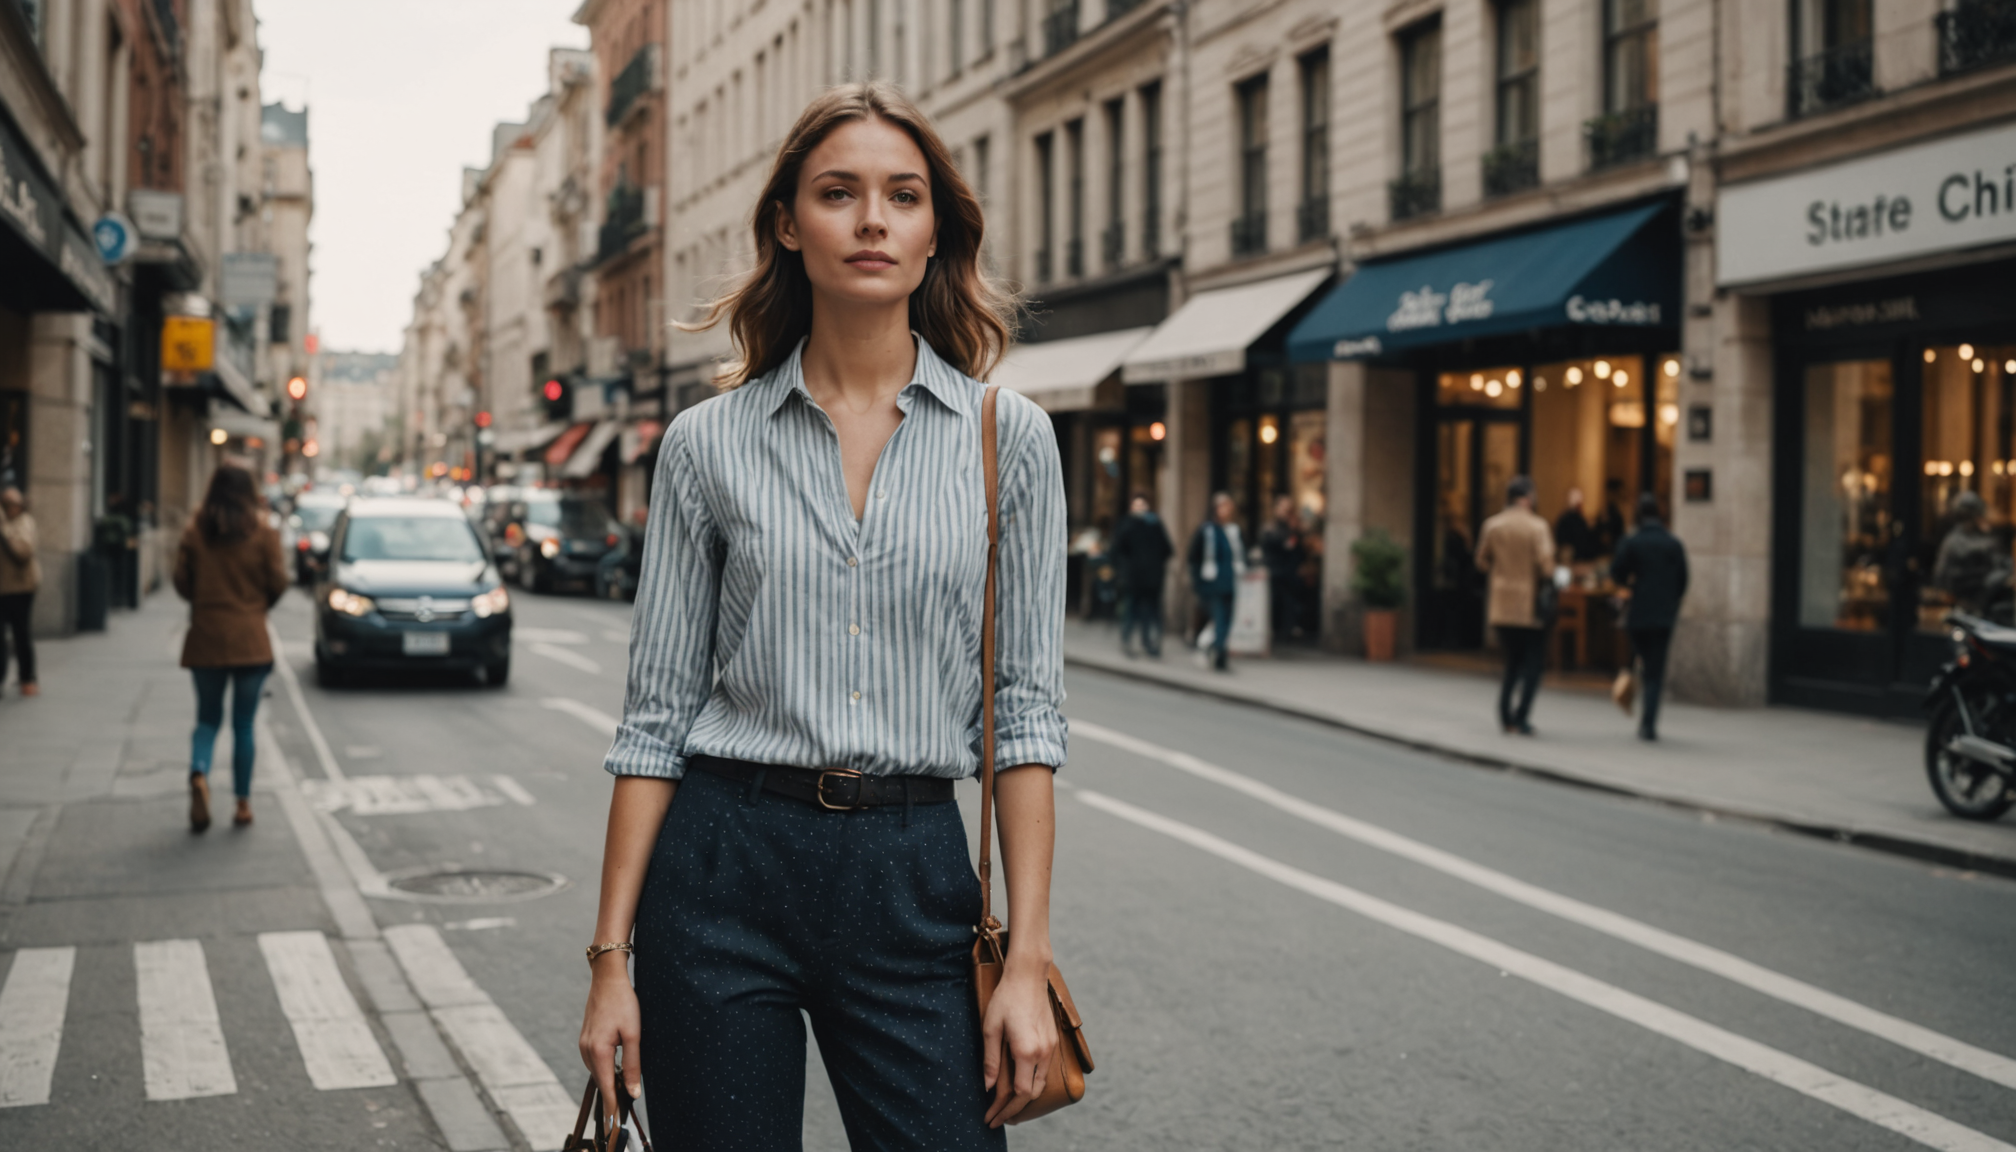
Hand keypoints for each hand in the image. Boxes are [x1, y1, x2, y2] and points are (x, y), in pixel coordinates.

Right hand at [578, 958, 640, 1130]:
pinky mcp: (586, 1038)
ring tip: (621, 1093)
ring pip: (597, 1071)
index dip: (612, 1105)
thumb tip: (632, 1092)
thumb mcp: (634, 1034)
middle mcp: (587, 1049)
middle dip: (611, 1095)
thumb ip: (633, 1064)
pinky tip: (614, 1071)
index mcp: (598, 1050)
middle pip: (600, 1080)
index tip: (616, 1122)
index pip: (606, 1086)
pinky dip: (604, 1069)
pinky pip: (594, 1060)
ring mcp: (584, 1043)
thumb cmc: (624, 1002)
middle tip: (624, 1109)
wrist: (607, 978)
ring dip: (608, 1081)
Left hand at [981, 960, 1059, 1127]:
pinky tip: (1020, 1083)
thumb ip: (990, 1060)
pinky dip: (1033, 1083)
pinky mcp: (1053, 1041)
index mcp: (1026, 1051)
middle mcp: (1042, 1053)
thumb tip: (988, 1086)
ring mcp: (1051, 1048)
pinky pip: (1044, 1071)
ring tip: (1007, 1105)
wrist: (1028, 977)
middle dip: (1015, 1109)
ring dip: (1026, 1097)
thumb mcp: (990, 1029)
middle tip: (997, 1116)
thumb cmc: (1006, 999)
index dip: (1005, 1109)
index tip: (992, 1117)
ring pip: (1041, 1084)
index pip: (1020, 1093)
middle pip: (1033, 1094)